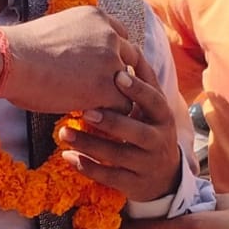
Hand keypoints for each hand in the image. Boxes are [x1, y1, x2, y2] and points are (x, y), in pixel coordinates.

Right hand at [5, 8, 139, 114]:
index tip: (107, 70)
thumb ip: (71, 40)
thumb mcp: (53, 31)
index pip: (120, 34)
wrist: (10, 61)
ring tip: (109, 114)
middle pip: (131, 56)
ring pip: (130, 85)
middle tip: (114, 94)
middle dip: (124, 76)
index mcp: (95, 17)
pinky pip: (123, 106)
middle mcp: (108, 35)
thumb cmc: (17, 51)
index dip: (116, 54)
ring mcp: (111, 61)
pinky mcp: (106, 88)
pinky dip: (113, 117)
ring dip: (119, 98)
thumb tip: (65, 56)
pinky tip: (100, 123)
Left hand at [56, 54, 181, 201]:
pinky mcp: (133, 185)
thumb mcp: (153, 109)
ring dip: (89, 144)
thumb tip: (128, 43)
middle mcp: (158, 141)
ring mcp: (146, 164)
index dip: (138, 89)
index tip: (117, 75)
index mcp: (163, 117)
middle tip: (85, 110)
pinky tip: (68, 156)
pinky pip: (108, 176)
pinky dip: (86, 166)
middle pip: (135, 132)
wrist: (165, 178)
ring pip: (117, 155)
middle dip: (111, 121)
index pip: (154, 101)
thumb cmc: (150, 131)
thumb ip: (142, 82)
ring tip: (64, 133)